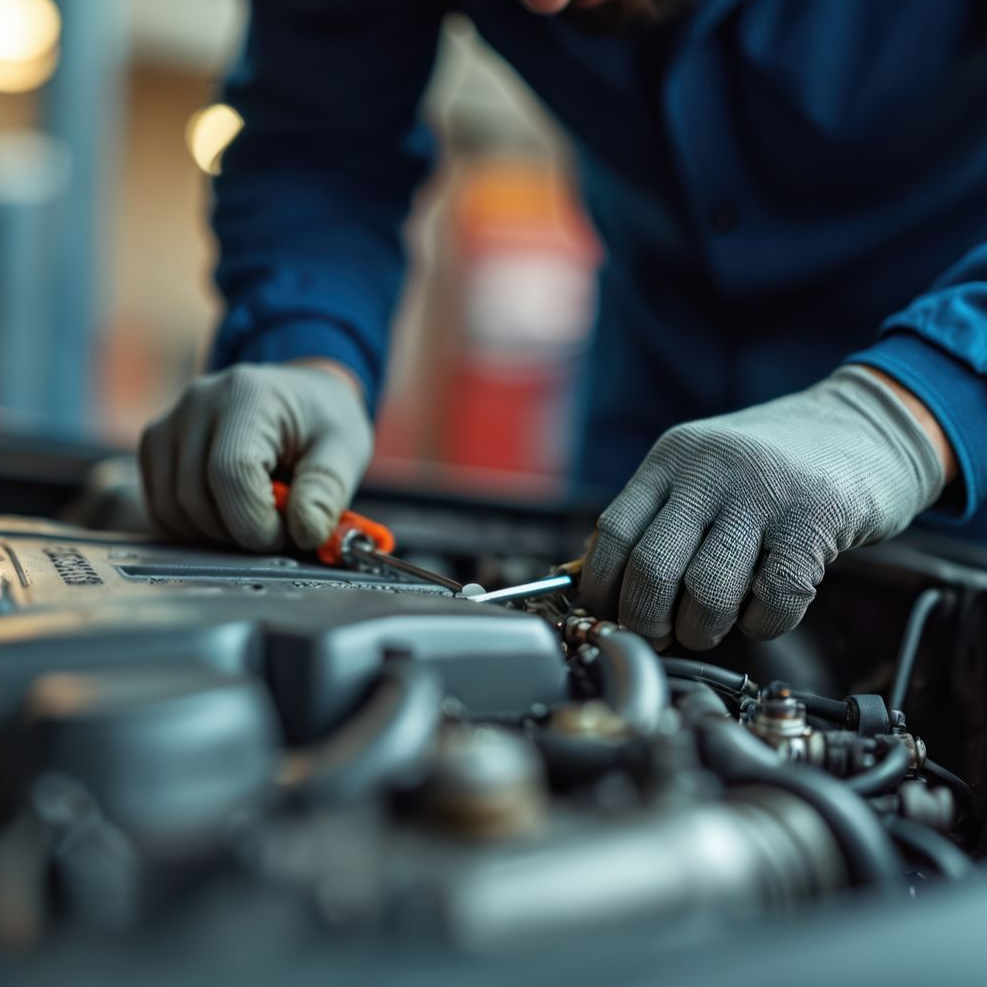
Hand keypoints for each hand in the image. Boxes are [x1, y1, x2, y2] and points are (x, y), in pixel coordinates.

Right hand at [139, 361, 372, 552]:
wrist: (302, 398)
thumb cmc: (324, 422)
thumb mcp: (344, 450)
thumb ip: (327, 491)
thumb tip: (306, 533)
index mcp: (248, 396)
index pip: (229, 473)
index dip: (255, 521)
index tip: (286, 535)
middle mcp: (197, 403)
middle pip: (195, 497)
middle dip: (239, 531)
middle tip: (278, 529)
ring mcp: (170, 423)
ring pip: (171, 509)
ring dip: (216, 533)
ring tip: (258, 517)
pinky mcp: (156, 446)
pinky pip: (161, 508)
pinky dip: (195, 527)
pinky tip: (231, 513)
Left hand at [581, 366, 948, 650]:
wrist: (868, 424)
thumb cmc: (774, 464)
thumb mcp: (703, 469)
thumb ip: (658, 517)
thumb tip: (603, 585)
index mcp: (672, 458)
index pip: (612, 533)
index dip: (602, 589)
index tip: (608, 617)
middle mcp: (710, 470)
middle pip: (651, 568)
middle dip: (646, 620)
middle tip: (658, 635)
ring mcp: (763, 493)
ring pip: (706, 592)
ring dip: (701, 630)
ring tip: (708, 628)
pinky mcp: (815, 520)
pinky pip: (772, 600)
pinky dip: (761, 625)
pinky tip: (763, 611)